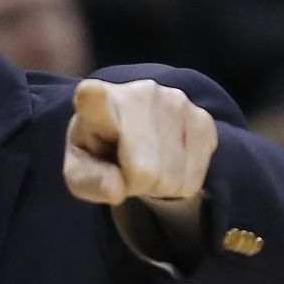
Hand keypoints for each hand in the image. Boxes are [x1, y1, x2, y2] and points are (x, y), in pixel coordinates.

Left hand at [63, 78, 217, 205]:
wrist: (131, 138)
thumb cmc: (99, 154)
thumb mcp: (80, 172)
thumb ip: (90, 181)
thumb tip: (116, 190)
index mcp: (95, 101)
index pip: (95, 99)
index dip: (94, 99)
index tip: (89, 93)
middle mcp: (140, 93)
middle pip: (144, 171)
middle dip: (135, 184)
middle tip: (126, 169)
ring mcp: (176, 102)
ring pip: (172, 178)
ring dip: (159, 185)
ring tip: (145, 164)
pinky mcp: (202, 118)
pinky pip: (194, 179)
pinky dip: (180, 184)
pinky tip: (168, 162)